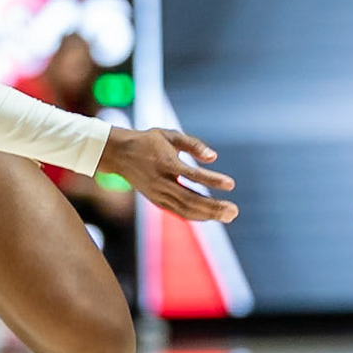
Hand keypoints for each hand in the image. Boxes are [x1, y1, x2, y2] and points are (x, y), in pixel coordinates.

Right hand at [98, 126, 237, 222]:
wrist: (118, 154)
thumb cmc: (148, 141)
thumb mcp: (170, 135)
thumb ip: (193, 144)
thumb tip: (214, 157)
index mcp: (165, 163)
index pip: (192, 175)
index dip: (212, 181)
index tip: (231, 184)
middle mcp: (161, 182)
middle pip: (190, 199)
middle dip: (213, 207)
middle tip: (234, 211)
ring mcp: (157, 194)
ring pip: (184, 209)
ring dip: (208, 214)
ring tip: (229, 215)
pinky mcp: (156, 200)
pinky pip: (178, 211)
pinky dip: (195, 216)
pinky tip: (211, 216)